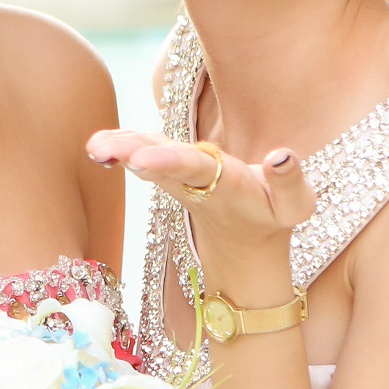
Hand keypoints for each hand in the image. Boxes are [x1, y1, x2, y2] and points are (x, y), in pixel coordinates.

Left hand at [88, 129, 314, 281]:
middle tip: (98, 148)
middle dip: (131, 152)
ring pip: (147, 159)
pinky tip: (99, 143)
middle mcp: (195, 181)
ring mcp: (179, 178)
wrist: (246, 245)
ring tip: (93, 145)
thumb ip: (290, 181)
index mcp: (225, 185)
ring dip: (120, 149)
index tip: (139, 160)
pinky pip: (145, 155)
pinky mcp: (172, 171)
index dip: (168, 162)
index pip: (194, 168)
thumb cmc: (273, 216)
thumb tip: (282, 155)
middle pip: (160, 162)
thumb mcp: (295, 206)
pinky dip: (124, 145)